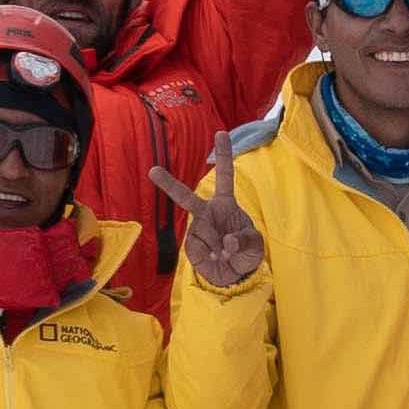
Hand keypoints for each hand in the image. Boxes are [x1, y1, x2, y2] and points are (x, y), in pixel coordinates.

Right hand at [152, 147, 266, 289]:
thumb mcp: (255, 245)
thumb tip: (227, 243)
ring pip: (203, 234)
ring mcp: (197, 230)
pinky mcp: (190, 247)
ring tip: (227, 255)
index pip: (225, 176)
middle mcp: (207, 213)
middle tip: (153, 171)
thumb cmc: (245, 252)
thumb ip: (246, 240)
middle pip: (185, 196)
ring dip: (219, 248)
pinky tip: (217, 260)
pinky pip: (199, 251)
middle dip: (168, 184)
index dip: (223, 155)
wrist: (234, 275)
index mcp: (225, 204)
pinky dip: (211, 259)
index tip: (221, 133)